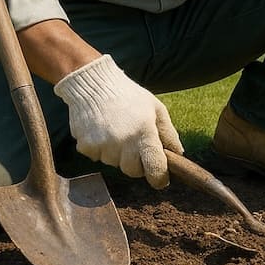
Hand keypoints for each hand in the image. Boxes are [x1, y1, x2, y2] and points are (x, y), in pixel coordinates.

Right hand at [52, 54, 183, 187]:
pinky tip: (101, 130)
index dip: (159, 178)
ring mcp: (103, 145)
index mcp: (144, 132)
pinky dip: (100, 148)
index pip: (155, 167)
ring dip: (116, 153)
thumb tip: (178, 154)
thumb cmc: (130, 95)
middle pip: (132, 171)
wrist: (94, 84)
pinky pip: (96, 157)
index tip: (161, 180)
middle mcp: (124, 141)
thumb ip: (168, 133)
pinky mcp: (86, 146)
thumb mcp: (156, 108)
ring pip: (113, 163)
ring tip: (115, 129)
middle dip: (136, 163)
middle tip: (134, 145)